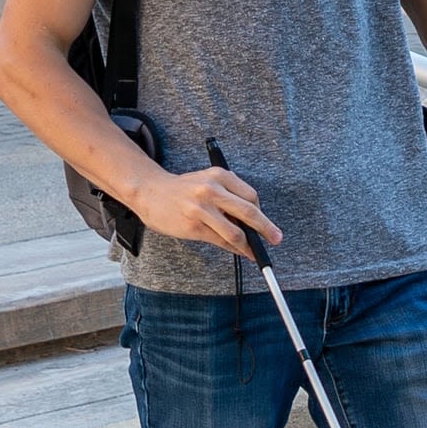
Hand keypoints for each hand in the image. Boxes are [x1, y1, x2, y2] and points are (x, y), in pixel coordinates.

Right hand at [134, 161, 282, 258]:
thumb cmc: (183, 189)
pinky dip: (234, 249)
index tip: (266, 225)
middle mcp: (212, 190)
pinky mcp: (193, 226)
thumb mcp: (207, 182)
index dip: (261, 213)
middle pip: (249, 212)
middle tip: (277, 238)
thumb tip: (252, 222)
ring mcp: (202, 209)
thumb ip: (228, 196)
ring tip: (256, 252)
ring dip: (249, 245)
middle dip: (267, 228)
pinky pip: (221, 241)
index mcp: (219, 175)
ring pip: (236, 231)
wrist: (150, 192)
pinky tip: (240, 252)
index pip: (251, 196)